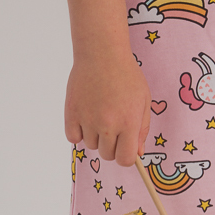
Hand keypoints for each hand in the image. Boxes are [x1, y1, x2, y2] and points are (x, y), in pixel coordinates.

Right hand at [64, 51, 151, 166]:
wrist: (102, 54)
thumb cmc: (126, 75)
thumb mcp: (143, 100)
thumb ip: (142, 129)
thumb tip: (138, 153)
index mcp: (128, 122)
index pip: (125, 159)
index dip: (126, 155)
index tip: (126, 147)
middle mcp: (108, 125)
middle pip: (107, 155)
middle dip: (112, 145)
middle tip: (113, 125)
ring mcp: (88, 120)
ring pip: (90, 145)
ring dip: (95, 135)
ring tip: (100, 112)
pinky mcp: (71, 114)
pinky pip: (73, 138)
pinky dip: (78, 131)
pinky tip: (86, 115)